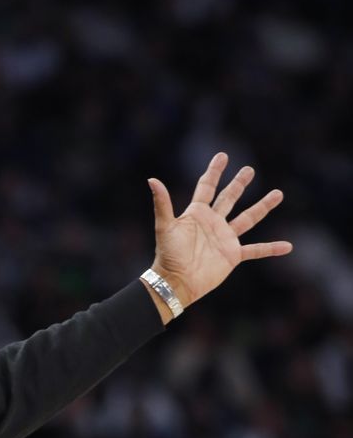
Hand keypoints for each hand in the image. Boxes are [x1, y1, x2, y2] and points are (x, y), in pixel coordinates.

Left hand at [147, 153, 291, 313]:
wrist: (176, 282)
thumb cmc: (167, 254)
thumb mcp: (165, 226)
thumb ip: (162, 203)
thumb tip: (152, 179)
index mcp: (196, 213)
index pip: (207, 187)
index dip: (214, 171)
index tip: (223, 156)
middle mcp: (212, 223)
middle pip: (229, 198)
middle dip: (239, 184)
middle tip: (249, 169)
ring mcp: (224, 238)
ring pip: (248, 218)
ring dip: (263, 206)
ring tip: (278, 193)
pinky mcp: (232, 255)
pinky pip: (255, 250)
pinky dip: (270, 248)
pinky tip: (287, 246)